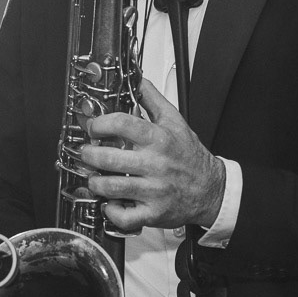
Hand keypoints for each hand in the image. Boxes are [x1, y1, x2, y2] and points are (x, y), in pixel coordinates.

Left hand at [80, 78, 225, 231]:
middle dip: (89, 155)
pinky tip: (110, 202)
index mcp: (159, 139)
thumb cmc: (190, 156)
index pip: (123, 124)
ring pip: (112, 187)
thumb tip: (137, 80)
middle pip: (109, 158)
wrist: (211, 189)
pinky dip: (111, 211)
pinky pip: (124, 216)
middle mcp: (156, 164)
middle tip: (86, 153)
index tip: (93, 127)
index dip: (100, 124)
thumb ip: (152, 100)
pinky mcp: (153, 213)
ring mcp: (154, 191)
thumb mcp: (175, 121)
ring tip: (94, 176)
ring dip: (95, 182)